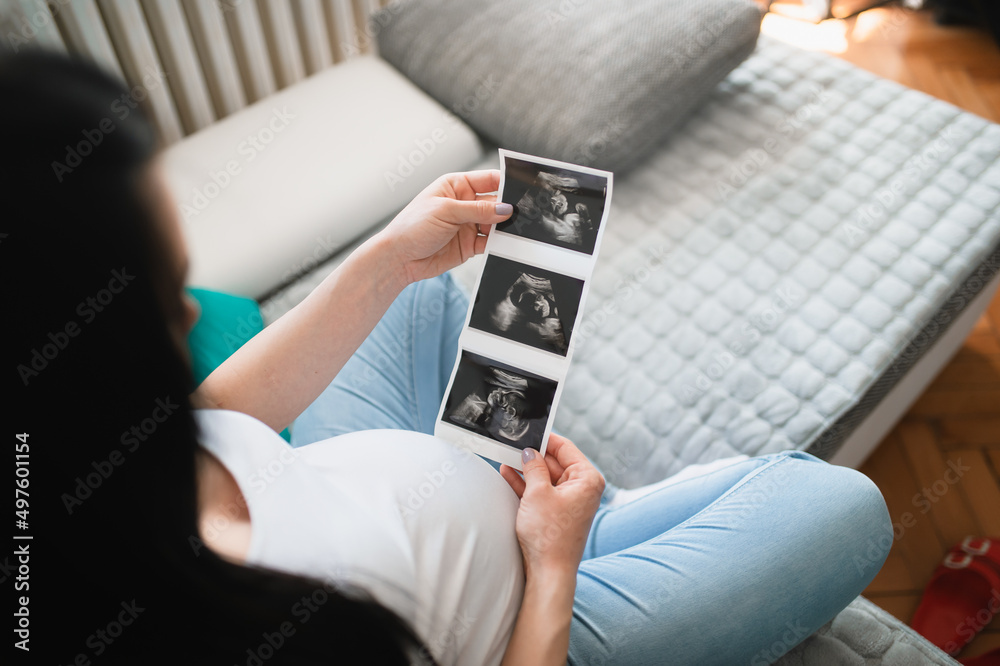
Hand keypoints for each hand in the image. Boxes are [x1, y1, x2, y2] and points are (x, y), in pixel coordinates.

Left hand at [376, 170, 512, 284]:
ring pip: (495, 224)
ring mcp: (468, 225)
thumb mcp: (446, 211)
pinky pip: (490, 243)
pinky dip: (498, 244)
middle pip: (495, 203)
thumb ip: (478, 210)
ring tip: (515, 231)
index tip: (524, 188)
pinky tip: (504, 245)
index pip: (488, 180)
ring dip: (505, 228)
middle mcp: (464, 204)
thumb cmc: (412, 227)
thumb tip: (505, 209)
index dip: (506, 182)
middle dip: (508, 208)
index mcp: (456, 186)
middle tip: (522, 214)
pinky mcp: (469, 245)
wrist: (399, 258)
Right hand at [499, 434, 604, 578]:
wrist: (548, 572)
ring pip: (545, 477)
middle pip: (555, 462)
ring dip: (526, 469)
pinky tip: (507, 474)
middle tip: (512, 444)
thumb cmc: (550, 535)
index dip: (546, 438)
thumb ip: (534, 467)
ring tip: (505, 457)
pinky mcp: (556, 513)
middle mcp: (582, 488)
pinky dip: (525, 484)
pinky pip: (541, 491)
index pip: (566, 447)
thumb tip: (530, 452)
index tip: (528, 430)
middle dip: (533, 455)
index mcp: (587, 479)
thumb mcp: (538, 493)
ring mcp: (569, 501)